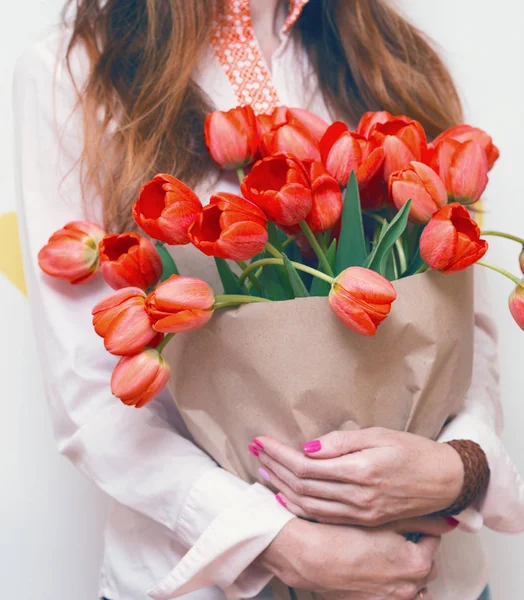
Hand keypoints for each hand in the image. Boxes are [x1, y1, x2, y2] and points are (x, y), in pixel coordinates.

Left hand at [253, 428, 463, 525]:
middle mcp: (358, 497)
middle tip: (255, 452)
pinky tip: (286, 497)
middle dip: (274, 468)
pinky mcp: (364, 521)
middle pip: (302, 486)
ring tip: (263, 470)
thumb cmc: (413, 451)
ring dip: (281, 487)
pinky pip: (323, 517)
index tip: (262, 441)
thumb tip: (308, 448)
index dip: (279, 454)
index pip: (306, 466)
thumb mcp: (379, 435)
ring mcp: (360, 514)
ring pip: (308, 504)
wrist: (444, 481)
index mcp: (361, 471)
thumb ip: (342, 442)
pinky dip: (299, 507)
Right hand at [257, 516, 451, 598]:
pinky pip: (390, 596)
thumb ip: (420, 520)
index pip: (432, 542)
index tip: (405, 521)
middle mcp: (408, 588)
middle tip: (393, 534)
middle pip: (423, 565)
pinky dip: (387, 584)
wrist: (309, 557)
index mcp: (416, 564)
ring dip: (402, 570)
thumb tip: (448, 521)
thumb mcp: (384, 520)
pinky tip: (370, 567)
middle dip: (413, 550)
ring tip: (382, 553)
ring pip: (409, 585)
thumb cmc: (344, 535)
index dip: (418, 528)